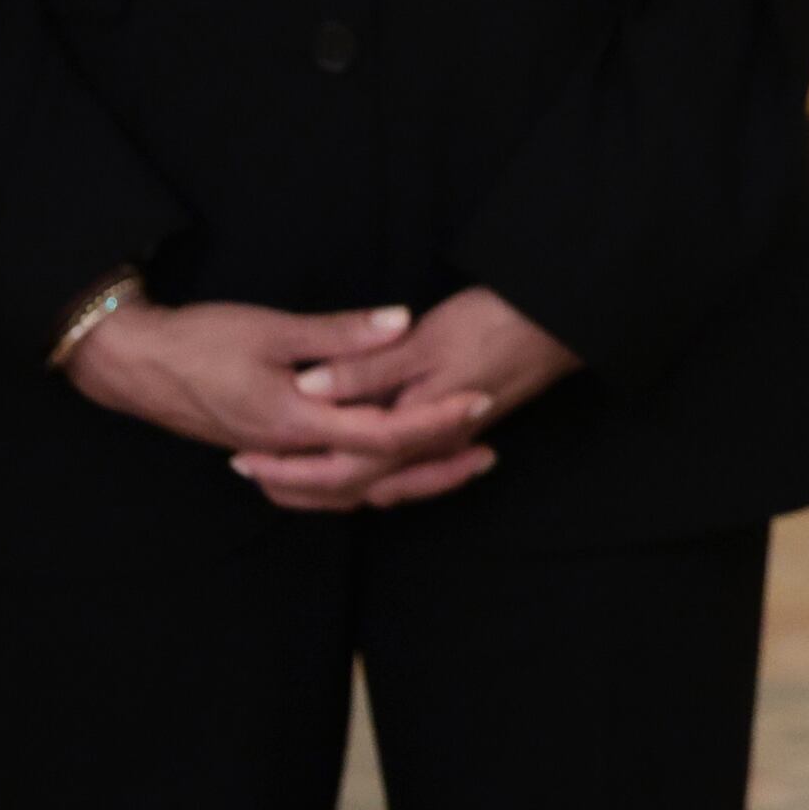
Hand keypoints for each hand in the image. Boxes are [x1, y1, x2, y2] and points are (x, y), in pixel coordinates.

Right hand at [66, 295, 507, 507]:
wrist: (133, 364)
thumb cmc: (198, 341)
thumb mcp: (272, 328)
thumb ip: (340, 333)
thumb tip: (403, 321)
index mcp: (293, 422)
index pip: (381, 433)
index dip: (435, 420)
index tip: (479, 402)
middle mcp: (286, 451)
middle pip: (374, 475)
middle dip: (433, 466)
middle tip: (486, 452)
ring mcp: (274, 457)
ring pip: (348, 488)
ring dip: (401, 478)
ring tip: (451, 465)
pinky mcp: (266, 453)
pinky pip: (322, 484)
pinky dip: (360, 481)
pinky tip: (383, 471)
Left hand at [244, 286, 575, 509]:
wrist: (564, 322)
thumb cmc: (499, 323)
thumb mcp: (427, 339)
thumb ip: (367, 364)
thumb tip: (310, 386)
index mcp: (415, 428)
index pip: (342, 467)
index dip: (289, 467)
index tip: (244, 456)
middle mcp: (428, 448)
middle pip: (355, 487)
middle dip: (299, 484)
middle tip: (249, 469)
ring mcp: (444, 444)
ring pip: (377, 484)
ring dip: (329, 484)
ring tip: (282, 473)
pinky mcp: (453, 430)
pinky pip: (397, 470)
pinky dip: (362, 471)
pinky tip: (351, 455)